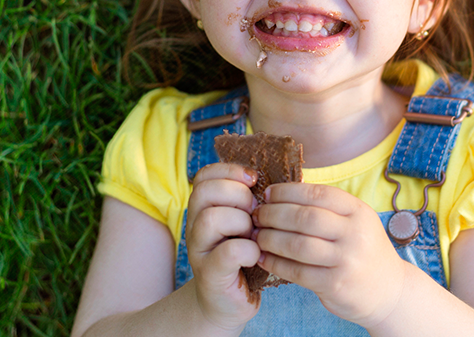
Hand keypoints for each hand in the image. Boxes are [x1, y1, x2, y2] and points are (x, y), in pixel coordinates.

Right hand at [186, 163, 262, 329]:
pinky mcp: (210, 275)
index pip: (204, 176)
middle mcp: (194, 226)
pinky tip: (255, 255)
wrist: (228, 303)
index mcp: (203, 209)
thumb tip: (279, 175)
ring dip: (241, 222)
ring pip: (211, 218)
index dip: (230, 171)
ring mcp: (199, 251)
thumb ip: (250, 200)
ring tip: (253, 235)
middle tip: (254, 213)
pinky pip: (228, 252)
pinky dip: (248, 250)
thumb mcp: (244, 223)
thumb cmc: (243, 257)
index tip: (253, 181)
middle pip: (205, 192)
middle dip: (238, 196)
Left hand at [253, 183, 408, 327]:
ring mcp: (346, 260)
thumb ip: (327, 208)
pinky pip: (297, 272)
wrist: (389, 290)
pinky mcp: (336, 285)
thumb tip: (281, 193)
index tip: (268, 194)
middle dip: (274, 214)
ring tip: (257, 235)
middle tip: (256, 215)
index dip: (287, 192)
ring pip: (298, 244)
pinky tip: (263, 258)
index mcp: (358, 211)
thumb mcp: (356, 221)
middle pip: (305, 217)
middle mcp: (355, 233)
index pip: (317, 193)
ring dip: (270, 238)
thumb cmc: (363, 250)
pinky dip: (275, 263)